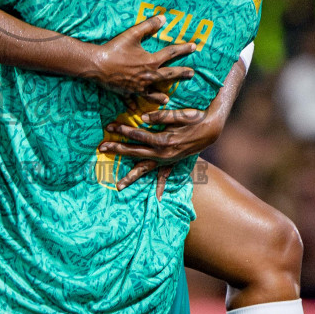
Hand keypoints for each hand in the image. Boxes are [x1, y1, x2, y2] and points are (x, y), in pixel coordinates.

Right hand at [87, 15, 196, 93]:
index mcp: (151, 62)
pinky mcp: (126, 92)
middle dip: (181, 73)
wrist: (97, 65)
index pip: (171, 53)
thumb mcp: (132, 34)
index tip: (194, 47)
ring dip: (160, 96)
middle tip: (192, 74)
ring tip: (166, 99)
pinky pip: (131, 100)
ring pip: (152, 93)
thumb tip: (163, 18)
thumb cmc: (115, 49)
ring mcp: (137, 86)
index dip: (183, 49)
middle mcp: (147, 76)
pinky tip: (135, 109)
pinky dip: (133, 104)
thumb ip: (148, 26)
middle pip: (168, 75)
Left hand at [100, 105, 225, 189]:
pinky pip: (165, 176)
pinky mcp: (173, 162)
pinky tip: (157, 198)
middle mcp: (164, 153)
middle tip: (101, 148)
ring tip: (118, 186)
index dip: (123, 130)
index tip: (110, 127)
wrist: (213, 128)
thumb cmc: (196, 118)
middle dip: (118, 150)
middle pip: (136, 153)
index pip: (138, 135)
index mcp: (164, 140)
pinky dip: (161, 187)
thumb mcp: (181, 114)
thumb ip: (162, 116)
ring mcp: (168, 160)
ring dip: (131, 177)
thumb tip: (142, 118)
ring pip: (146, 169)